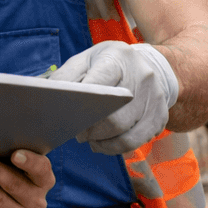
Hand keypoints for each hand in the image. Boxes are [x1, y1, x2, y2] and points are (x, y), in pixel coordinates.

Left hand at [50, 41, 178, 153]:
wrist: (148, 65)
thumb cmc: (109, 64)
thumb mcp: (86, 60)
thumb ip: (66, 76)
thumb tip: (48, 97)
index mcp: (119, 58)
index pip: (99, 84)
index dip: (83, 105)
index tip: (69, 116)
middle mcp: (142, 77)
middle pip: (114, 117)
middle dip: (91, 130)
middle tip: (77, 132)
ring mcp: (155, 99)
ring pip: (124, 133)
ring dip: (101, 142)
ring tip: (88, 138)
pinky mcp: (160, 117)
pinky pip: (135, 142)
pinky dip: (114, 148)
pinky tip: (101, 143)